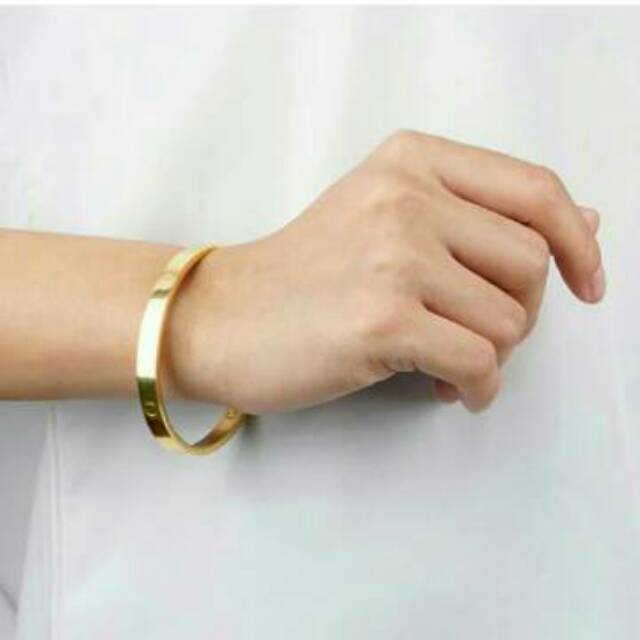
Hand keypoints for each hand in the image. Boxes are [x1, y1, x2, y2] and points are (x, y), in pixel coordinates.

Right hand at [168, 131, 604, 412]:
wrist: (222, 317)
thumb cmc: (304, 275)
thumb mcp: (387, 220)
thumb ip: (481, 217)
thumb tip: (584, 222)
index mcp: (410, 161)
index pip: (535, 191)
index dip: (576, 241)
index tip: (585, 283)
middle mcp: (406, 197)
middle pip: (530, 264)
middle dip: (519, 314)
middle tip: (480, 334)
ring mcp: (393, 256)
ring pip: (510, 321)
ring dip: (493, 355)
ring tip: (451, 362)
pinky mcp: (382, 320)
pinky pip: (479, 363)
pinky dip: (479, 389)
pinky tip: (452, 391)